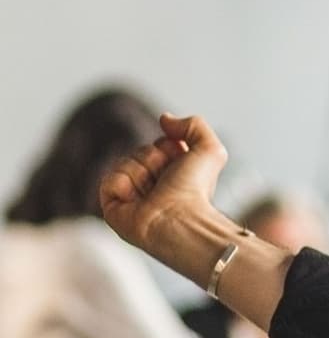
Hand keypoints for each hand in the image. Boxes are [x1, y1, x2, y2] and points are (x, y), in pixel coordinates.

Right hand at [98, 114, 227, 251]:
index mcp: (175, 173)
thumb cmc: (196, 191)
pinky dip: (123, 185)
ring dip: (140, 173)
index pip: (158, 144)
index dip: (168, 148)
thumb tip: (165, 118)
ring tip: (154, 193)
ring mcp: (133, 196)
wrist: (179, 219)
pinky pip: (109, 180)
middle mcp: (154, 184)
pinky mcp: (113, 207)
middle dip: (154, 159)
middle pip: (140, 151)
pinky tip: (137, 201)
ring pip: (124, 163)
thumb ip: (193, 125)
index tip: (180, 163)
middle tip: (166, 180)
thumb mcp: (209, 150)